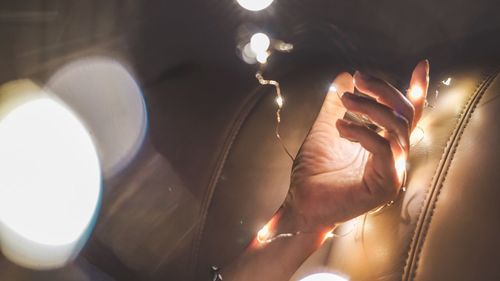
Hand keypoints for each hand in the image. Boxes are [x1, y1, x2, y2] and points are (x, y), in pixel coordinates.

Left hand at [282, 60, 428, 233]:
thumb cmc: (315, 170)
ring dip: (370, 108)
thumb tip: (344, 74)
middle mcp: (394, 156)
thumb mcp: (326, 127)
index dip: (417, 90)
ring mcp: (393, 171)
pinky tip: (340, 127)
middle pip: (405, 114)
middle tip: (358, 78)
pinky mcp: (385, 185)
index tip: (421, 64)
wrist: (302, 202)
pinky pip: (384, 148)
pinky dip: (362, 131)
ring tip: (344, 100)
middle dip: (383, 90)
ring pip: (397, 128)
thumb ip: (336, 104)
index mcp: (386, 143)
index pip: (408, 114)